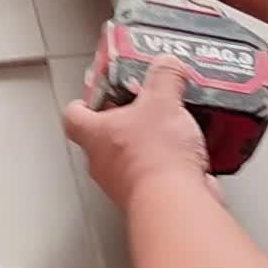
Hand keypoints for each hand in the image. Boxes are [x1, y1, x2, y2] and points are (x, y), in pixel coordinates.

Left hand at [63, 57, 211, 210]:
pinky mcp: (152, 196)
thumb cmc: (154, 159)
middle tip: (148, 104)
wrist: (176, 202)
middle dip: (129, 119)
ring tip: (176, 126)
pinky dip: (175, 162)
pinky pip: (160, 174)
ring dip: (153, 142)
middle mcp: (105, 162)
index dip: (84, 101)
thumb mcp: (162, 100)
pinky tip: (192, 150)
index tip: (100, 91)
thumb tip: (167, 64)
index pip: (75, 115)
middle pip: (107, 136)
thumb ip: (164, 76)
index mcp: (95, 134)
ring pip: (134, 156)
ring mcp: (126, 183)